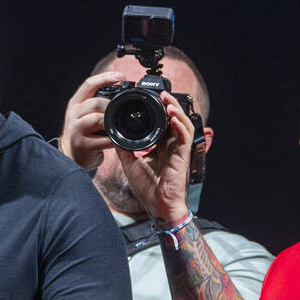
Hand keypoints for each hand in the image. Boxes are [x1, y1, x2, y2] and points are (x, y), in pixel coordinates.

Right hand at [59, 71, 122, 171]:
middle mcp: (74, 114)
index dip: (105, 78)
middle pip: (95, 102)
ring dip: (110, 122)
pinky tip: (116, 140)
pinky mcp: (82, 145)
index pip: (90, 84)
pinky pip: (102, 139)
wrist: (70, 155)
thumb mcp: (85, 113)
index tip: (121, 77)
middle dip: (111, 106)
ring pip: (97, 119)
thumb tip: (121, 92)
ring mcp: (76, 129)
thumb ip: (98, 103)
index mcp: (76, 103)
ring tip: (116, 126)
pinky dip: (113, 139)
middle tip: (121, 111)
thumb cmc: (83, 132)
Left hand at [113, 92, 193, 223]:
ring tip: (167, 100)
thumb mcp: (130, 163)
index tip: (149, 98)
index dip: (159, 109)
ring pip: (182, 123)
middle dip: (169, 104)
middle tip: (160, 93)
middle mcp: (171, 145)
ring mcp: (178, 150)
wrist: (157, 206)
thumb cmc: (148, 188)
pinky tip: (172, 117)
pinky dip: (179, 125)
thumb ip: (124, 147)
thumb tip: (114, 134)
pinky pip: (185, 136)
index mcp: (161, 145)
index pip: (162, 122)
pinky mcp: (182, 156)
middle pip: (174, 119)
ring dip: (176, 110)